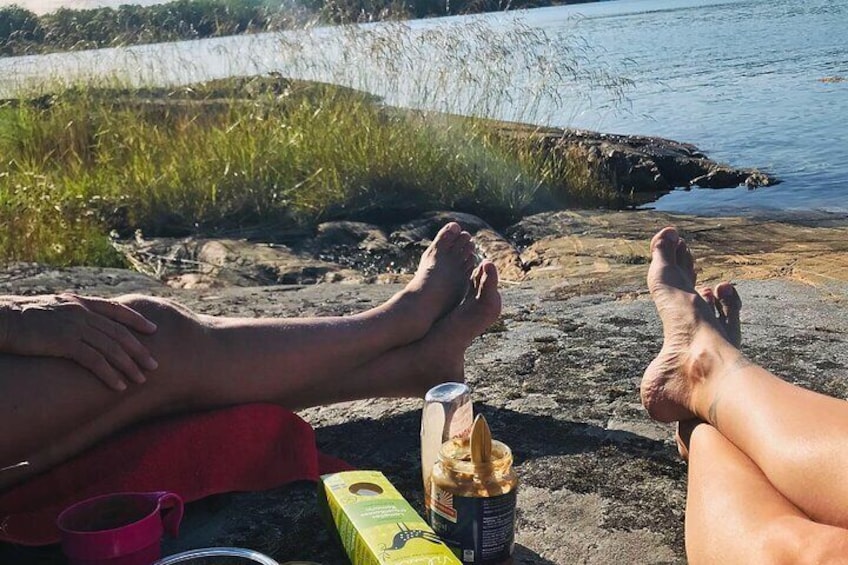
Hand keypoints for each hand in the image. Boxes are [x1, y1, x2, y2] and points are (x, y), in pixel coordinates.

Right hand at [4, 294, 158, 390]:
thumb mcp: (52, 310)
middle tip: (155, 364)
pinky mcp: (64, 343)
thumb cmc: (22, 319)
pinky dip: (109, 374)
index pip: (116, 309)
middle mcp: (81, 312)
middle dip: (139, 350)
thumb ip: (71, 314)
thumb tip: (84, 326)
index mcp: (79, 302)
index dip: (136, 320)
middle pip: (119, 333)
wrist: (1, 320)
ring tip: (142, 379)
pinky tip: (119, 386)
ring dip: (129, 366)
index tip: (153, 329)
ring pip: (111, 348)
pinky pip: (94, 361)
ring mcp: (74, 327)